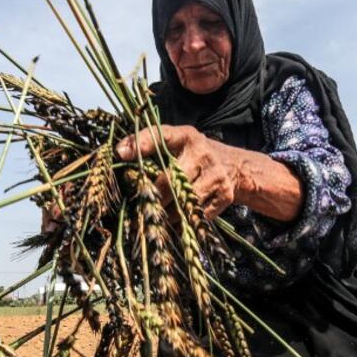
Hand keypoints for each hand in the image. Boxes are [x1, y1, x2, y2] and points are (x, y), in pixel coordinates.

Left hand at [116, 125, 240, 218]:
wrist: (236, 167)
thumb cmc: (195, 155)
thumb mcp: (178, 143)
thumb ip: (151, 144)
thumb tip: (119, 153)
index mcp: (186, 136)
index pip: (161, 135)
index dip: (141, 144)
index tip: (122, 154)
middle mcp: (202, 153)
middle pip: (170, 180)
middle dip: (154, 195)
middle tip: (142, 203)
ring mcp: (215, 175)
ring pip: (183, 202)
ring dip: (167, 213)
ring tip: (158, 215)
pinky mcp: (224, 195)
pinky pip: (197, 215)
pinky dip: (183, 221)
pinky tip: (176, 220)